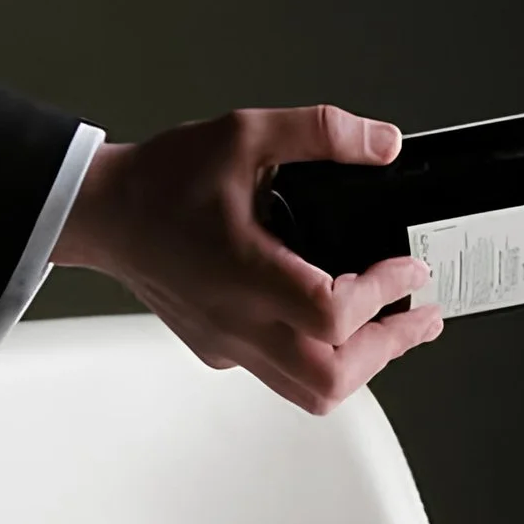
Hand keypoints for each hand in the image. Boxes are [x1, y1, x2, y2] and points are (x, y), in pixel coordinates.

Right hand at [52, 103, 441, 415]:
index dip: (382, 296)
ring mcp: (226, 342)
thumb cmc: (161, 180)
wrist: (102, 213)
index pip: (330, 314)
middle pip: (329, 379)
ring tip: (392, 328)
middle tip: (421, 317)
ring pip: (309, 391)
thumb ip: (320, 133)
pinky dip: (321, 356)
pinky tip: (334, 320)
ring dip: (360, 364)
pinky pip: (281, 372)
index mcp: (242, 271)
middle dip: (388, 349)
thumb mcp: (245, 134)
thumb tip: (383, 144)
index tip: (409, 267)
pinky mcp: (218, 348)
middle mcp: (235, 320)